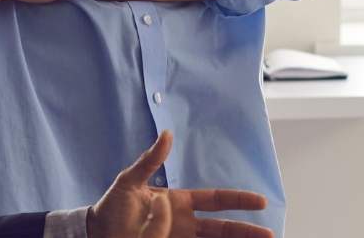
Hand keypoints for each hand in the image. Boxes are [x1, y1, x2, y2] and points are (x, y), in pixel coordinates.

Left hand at [88, 131, 273, 237]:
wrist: (94, 233)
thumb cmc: (111, 207)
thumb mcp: (129, 181)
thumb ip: (149, 161)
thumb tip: (167, 135)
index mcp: (179, 202)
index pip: (215, 201)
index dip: (238, 201)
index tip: (260, 202)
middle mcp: (184, 223)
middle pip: (222, 228)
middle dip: (245, 231)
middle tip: (269, 234)